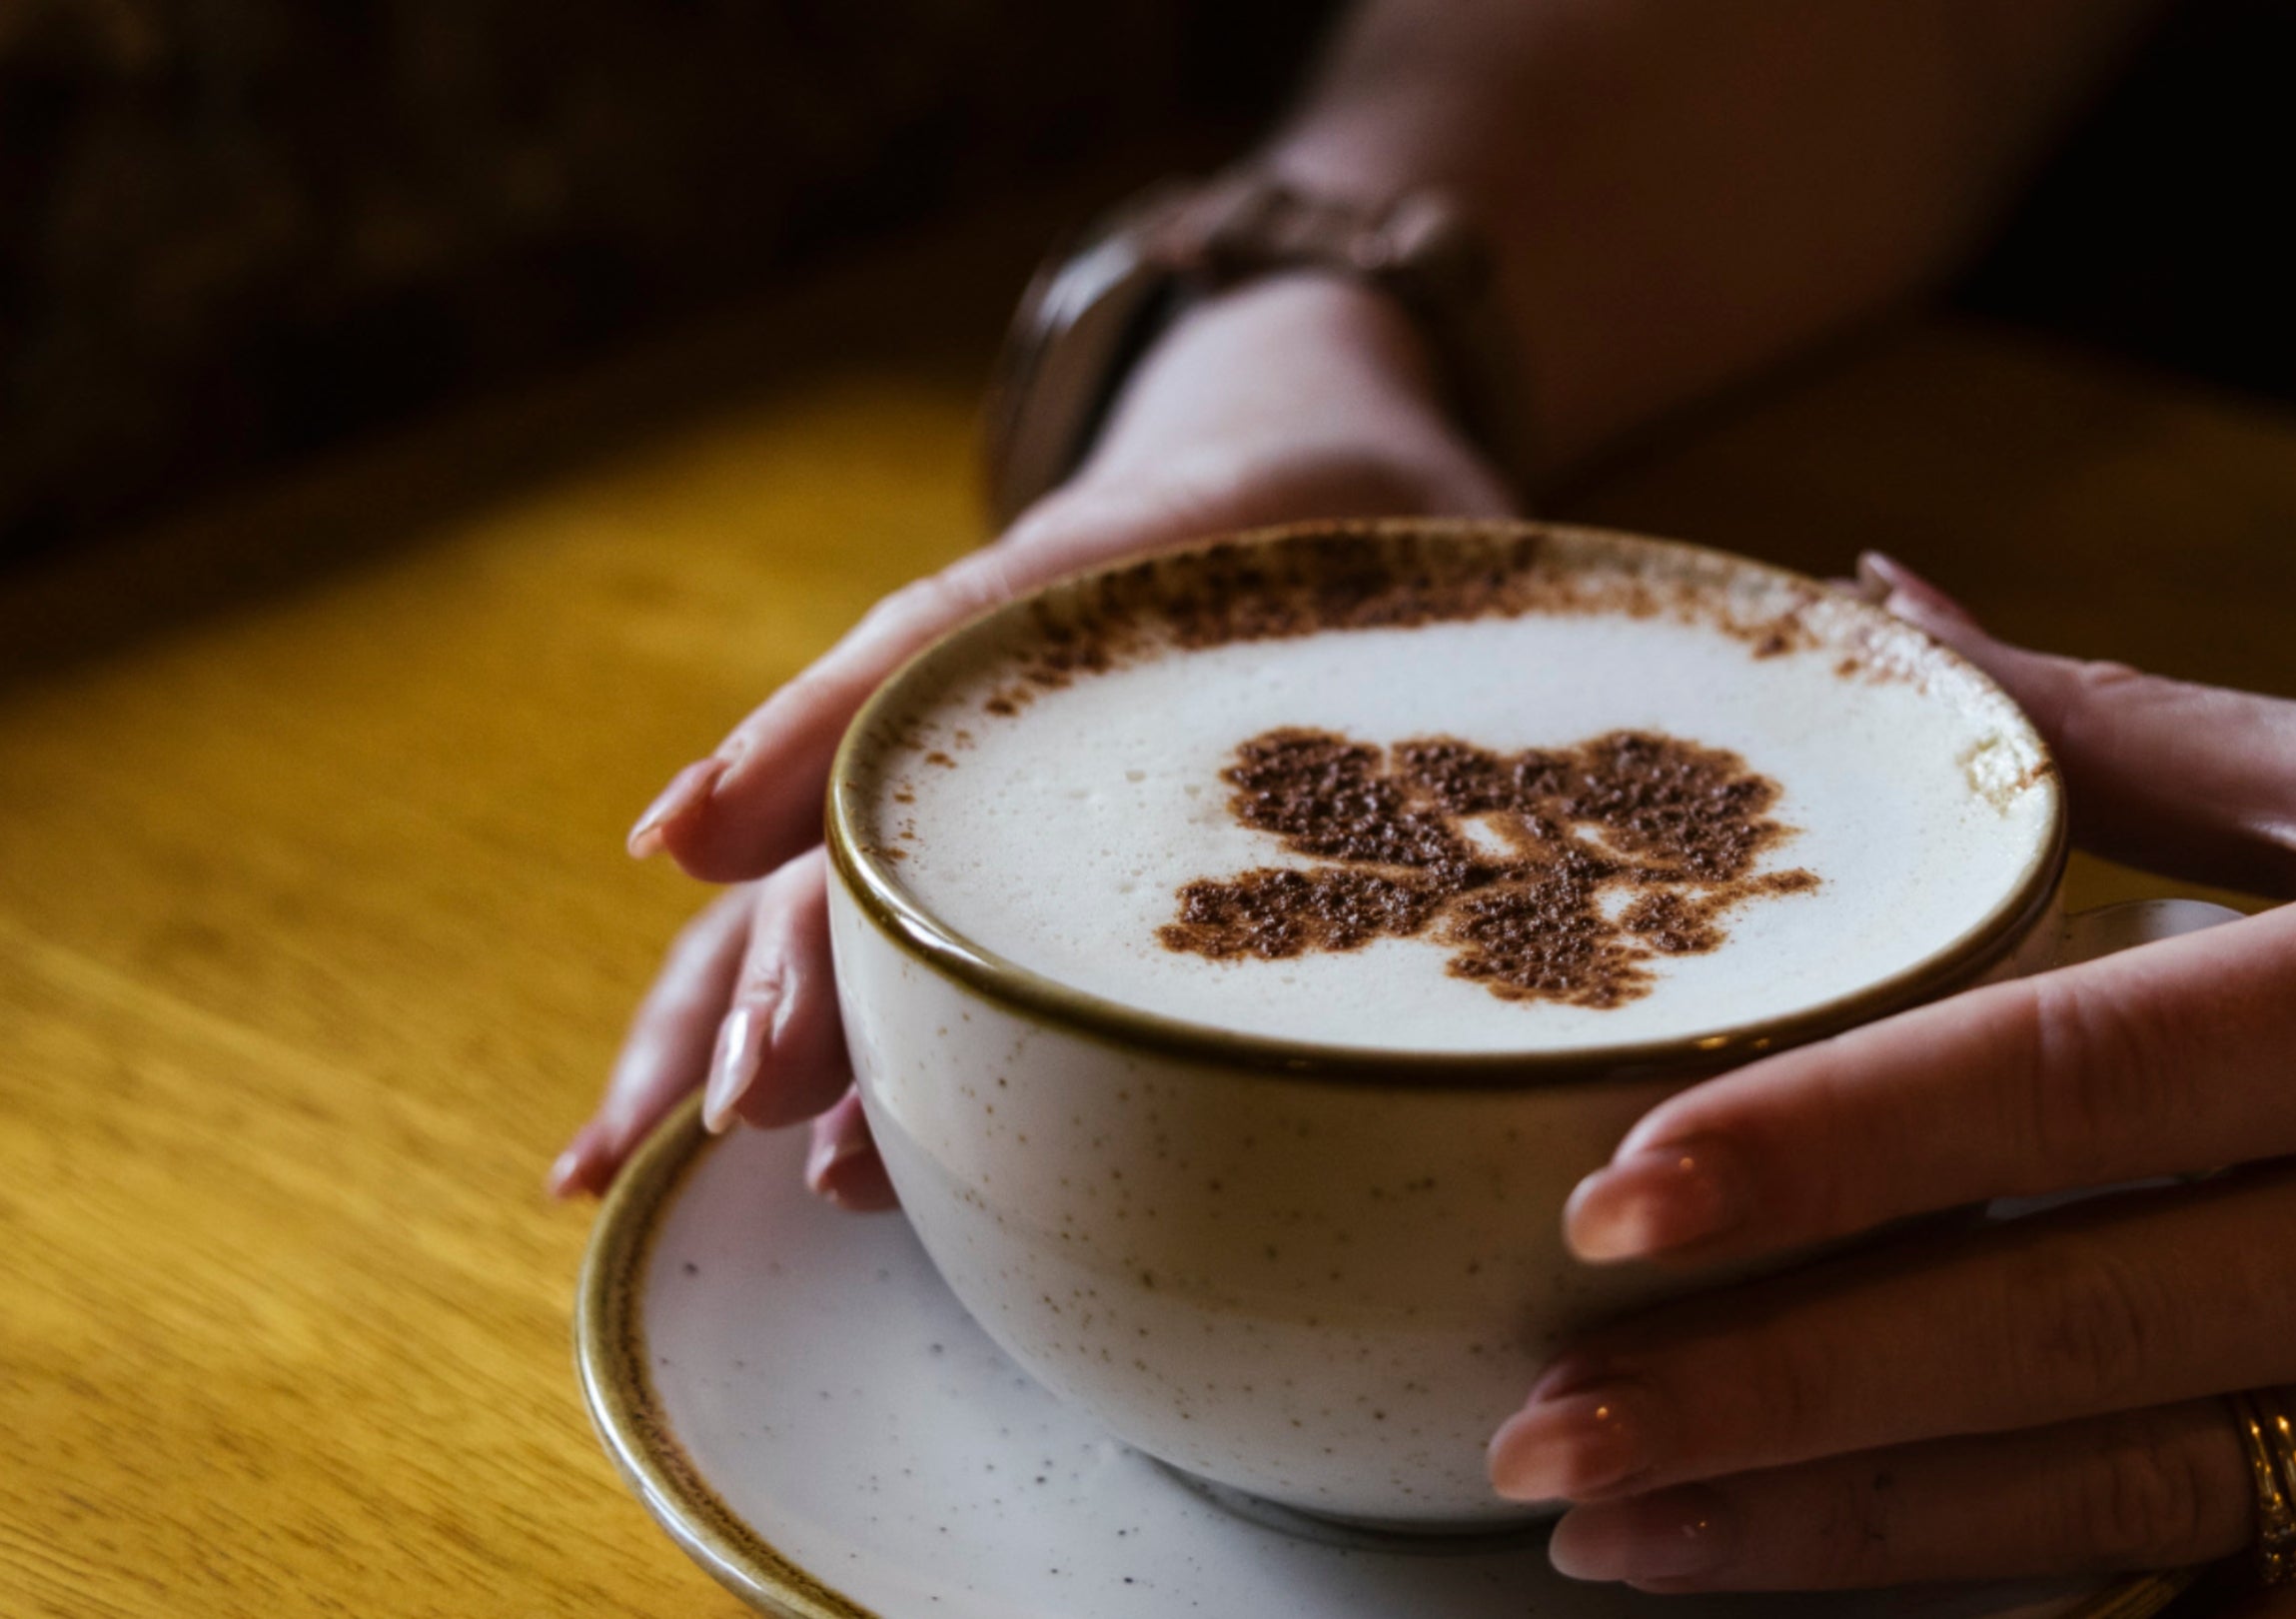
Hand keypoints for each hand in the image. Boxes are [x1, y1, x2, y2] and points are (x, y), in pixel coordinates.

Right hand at [548, 272, 1516, 1206]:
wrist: (1314, 478)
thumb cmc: (1338, 538)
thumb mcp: (1380, 568)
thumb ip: (1418, 656)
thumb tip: (1511, 820)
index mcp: (1074, 589)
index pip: (920, 654)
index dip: (814, 743)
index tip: (697, 839)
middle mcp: (986, 693)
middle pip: (857, 825)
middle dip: (790, 964)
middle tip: (754, 1102)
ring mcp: (963, 779)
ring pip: (810, 899)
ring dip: (736, 1022)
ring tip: (653, 1162)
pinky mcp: (979, 858)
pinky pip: (867, 954)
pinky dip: (795, 1045)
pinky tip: (730, 1159)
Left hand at [1487, 552, 2295, 1613]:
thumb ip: (2121, 728)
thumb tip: (1880, 596)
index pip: (2072, 1081)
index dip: (1827, 1149)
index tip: (1608, 1204)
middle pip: (2065, 1332)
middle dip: (1774, 1403)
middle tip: (1535, 1437)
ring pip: (2148, 1511)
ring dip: (1863, 1545)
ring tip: (1631, 1547)